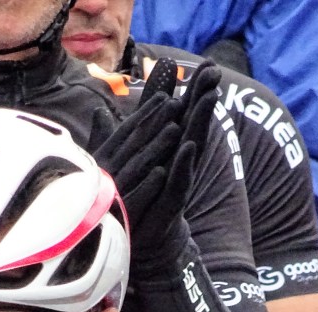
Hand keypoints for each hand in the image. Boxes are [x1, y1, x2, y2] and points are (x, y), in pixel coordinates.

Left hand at [88, 58, 221, 276]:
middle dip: (203, 96)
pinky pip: (180, 179)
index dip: (192, 90)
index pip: (182, 114)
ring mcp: (177, 179)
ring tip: (210, 97)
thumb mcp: (127, 160)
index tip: (206, 64)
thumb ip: (118, 136)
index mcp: (170, 148)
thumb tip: (103, 105)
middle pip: (192, 123)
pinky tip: (188, 145)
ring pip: (192, 144)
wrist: (144, 240)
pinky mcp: (172, 201)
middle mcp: (178, 160)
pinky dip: (184, 162)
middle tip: (214, 71)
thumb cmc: (139, 196)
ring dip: (201, 121)